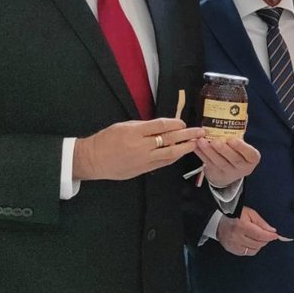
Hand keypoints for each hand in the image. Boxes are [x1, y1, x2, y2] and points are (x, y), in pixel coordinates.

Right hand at [72, 118, 201, 180]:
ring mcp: (144, 160)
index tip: (184, 122)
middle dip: (188, 135)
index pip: (161, 126)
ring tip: (195, 144)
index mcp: (135, 132)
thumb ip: (143, 127)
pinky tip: (181, 153)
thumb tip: (163, 126)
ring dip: (185, 148)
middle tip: (200, 132)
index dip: (176, 124)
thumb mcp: (123, 126)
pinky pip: (163, 163)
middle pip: (170, 139)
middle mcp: (141, 146)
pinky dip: (174, 157)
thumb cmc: (106, 140)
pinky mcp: (144, 170)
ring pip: (170, 154)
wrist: (93, 160)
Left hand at [196, 136, 260, 185]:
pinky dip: (200, 154)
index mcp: (251, 158)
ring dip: (208, 151)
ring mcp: (228, 172)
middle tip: (215, 141)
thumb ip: (240, 130)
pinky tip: (195, 146)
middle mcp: (242, 167)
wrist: (229, 172)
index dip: (242, 147)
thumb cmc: (237, 152)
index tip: (233, 139)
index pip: (250, 154)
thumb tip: (242, 112)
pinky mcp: (215, 173)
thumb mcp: (242, 144)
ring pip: (218, 162)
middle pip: (234, 159)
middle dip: (223, 150)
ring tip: (201, 141)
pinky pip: (207, 163)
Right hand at [216, 206, 281, 255]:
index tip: (275, 235)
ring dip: (259, 244)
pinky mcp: (232, 250)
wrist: (218, 222)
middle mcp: (237, 237)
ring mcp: (234, 245)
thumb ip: (261, 222)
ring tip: (258, 237)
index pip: (260, 235)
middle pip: (258, 243)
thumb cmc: (234, 215)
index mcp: (241, 226)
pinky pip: (247, 253)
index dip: (270, 236)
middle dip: (265, 239)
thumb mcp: (250, 213)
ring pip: (254, 250)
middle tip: (267, 234)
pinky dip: (252, 248)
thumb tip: (271, 230)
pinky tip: (251, 242)